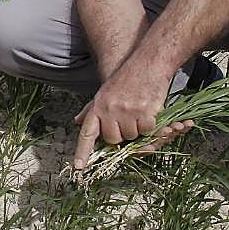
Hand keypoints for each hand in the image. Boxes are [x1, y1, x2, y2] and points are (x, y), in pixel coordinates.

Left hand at [72, 61, 192, 168]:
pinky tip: (150, 111)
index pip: (87, 133)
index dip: (83, 151)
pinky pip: (147, 131)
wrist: (147, 62)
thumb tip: (77, 120)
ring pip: (131, 136)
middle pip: (113, 140)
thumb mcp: (104, 92)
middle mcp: (109, 110)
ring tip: (139, 112)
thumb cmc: (126, 78)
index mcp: (98, 106)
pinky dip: (151, 125)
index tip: (79, 167)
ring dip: (138, 129)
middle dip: (122, 135)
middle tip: (128, 121)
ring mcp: (126, 112)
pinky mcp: (143, 112)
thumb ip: (92, 109)